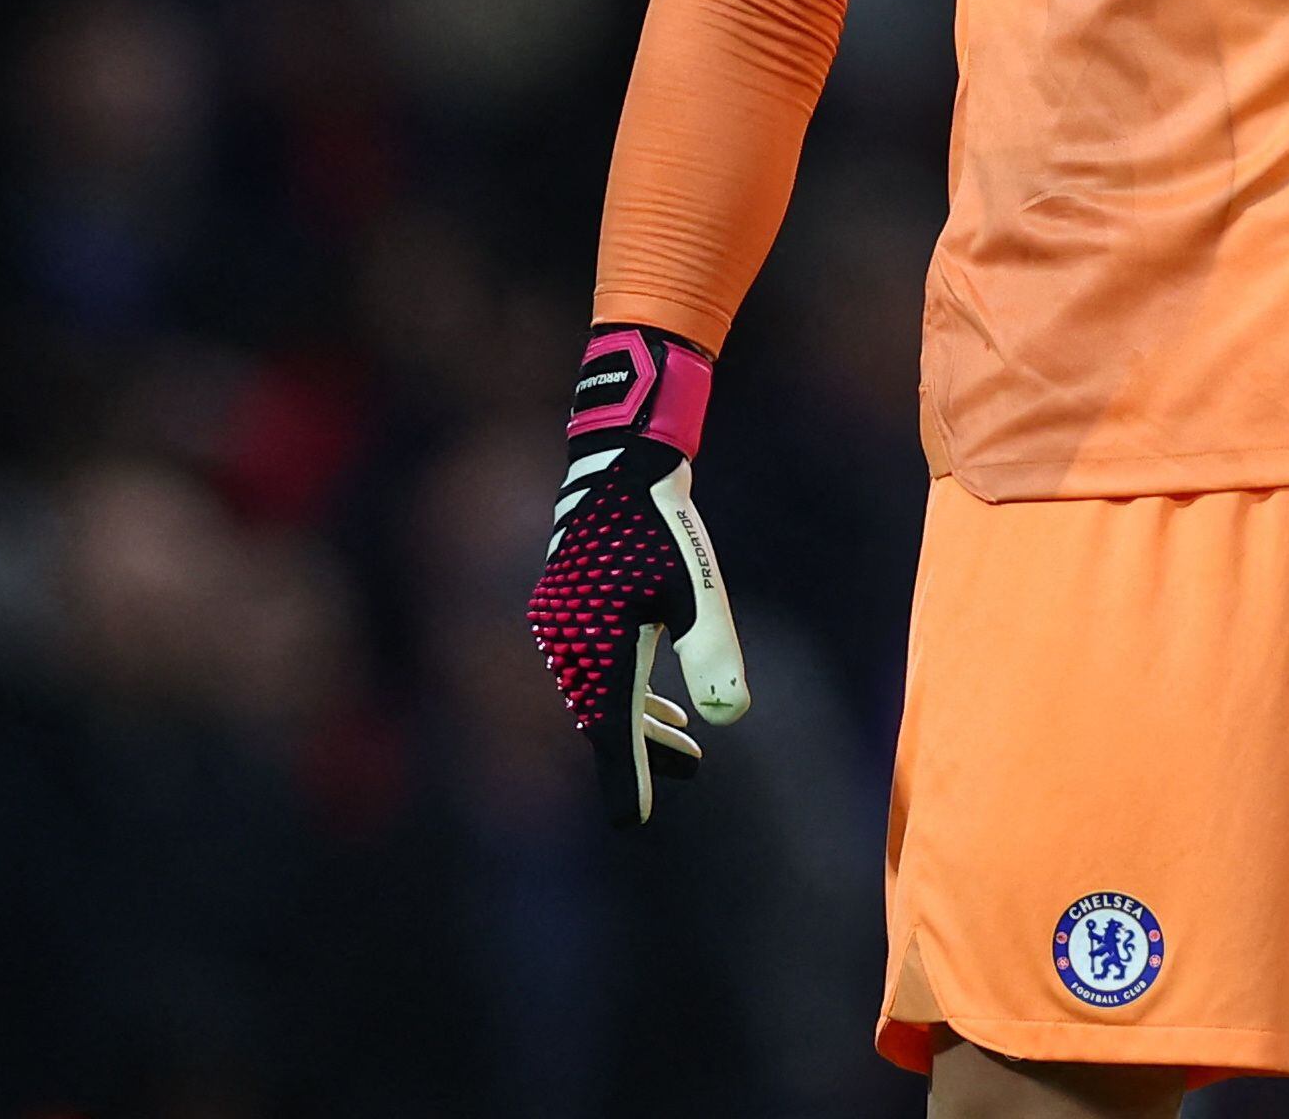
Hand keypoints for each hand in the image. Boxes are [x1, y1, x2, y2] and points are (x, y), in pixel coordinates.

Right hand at [524, 323, 749, 824]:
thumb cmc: (661, 526)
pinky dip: (623, 688)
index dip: (624, 782)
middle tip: (689, 773)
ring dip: (638, 722)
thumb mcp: (698, 591)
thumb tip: (729, 716)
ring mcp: (559, 627)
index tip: (635, 824)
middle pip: (602, 720)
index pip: (609, 735)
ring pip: (597, 693)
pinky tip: (659, 697)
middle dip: (642, 753)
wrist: (616, 465)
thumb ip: (712, 655)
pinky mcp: (564, 608)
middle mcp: (568, 647)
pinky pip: (591, 666)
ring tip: (684, 747)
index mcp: (598, 650)